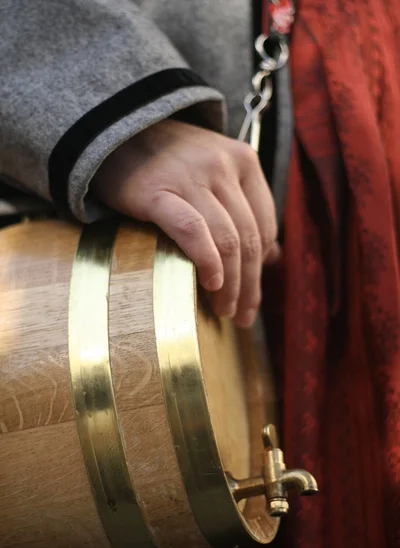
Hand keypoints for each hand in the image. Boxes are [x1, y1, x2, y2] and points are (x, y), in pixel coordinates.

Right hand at [91, 119, 278, 327]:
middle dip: (250, 285)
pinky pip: (192, 232)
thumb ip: (244, 207)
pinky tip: (210, 283)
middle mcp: (223, 166)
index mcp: (244, 161)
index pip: (265, 225)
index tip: (253, 295)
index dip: (262, 267)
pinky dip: (207, 261)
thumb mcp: (215, 170)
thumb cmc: (167, 160)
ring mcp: (192, 177)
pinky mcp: (158, 192)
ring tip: (225, 311)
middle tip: (242, 315)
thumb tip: (274, 256)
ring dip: (231, 285)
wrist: (114, 129)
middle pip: (248, 239)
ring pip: (227, 241)